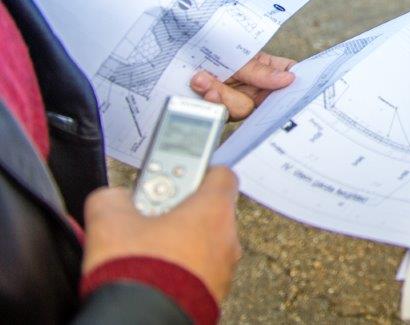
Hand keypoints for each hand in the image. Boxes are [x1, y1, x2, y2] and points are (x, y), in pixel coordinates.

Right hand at [81, 166, 241, 302]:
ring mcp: (224, 269)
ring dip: (179, 242)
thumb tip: (114, 199)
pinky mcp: (214, 295)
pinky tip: (153, 274)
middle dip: (180, 211)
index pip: (221, 175)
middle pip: (209, 212)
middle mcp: (228, 238)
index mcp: (213, 210)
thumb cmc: (138, 270)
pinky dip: (181, 269)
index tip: (175, 175)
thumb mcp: (109, 220)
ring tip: (145, 250)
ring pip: (204, 244)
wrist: (143, 321)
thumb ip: (113, 198)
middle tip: (148, 216)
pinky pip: (199, 272)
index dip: (197, 171)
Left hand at [191, 53, 295, 120]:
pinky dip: (210, 101)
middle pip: (266, 102)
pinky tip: (200, 86)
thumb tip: (289, 79)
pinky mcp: (220, 109)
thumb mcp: (239, 55)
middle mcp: (257, 87)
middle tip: (226, 84)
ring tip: (202, 79)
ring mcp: (238, 99)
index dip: (295, 85)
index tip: (290, 86)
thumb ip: (260, 72)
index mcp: (269, 69)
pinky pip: (221, 113)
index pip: (292, 76)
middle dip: (243, 94)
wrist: (176, 50)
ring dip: (221, 95)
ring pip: (242, 109)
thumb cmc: (213, 45)